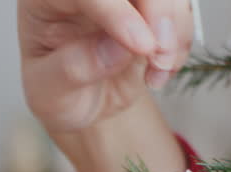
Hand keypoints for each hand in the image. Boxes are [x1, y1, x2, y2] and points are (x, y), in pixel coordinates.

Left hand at [19, 0, 194, 133]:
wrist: (82, 103)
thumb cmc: (57, 93)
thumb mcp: (50, 93)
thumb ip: (73, 69)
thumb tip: (117, 49)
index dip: (115, 10)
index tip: (139, 46)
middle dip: (156, 10)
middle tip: (157, 53)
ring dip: (173, 27)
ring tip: (159, 69)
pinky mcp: (148, 7)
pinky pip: (178, 5)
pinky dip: (180, 38)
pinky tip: (163, 67)